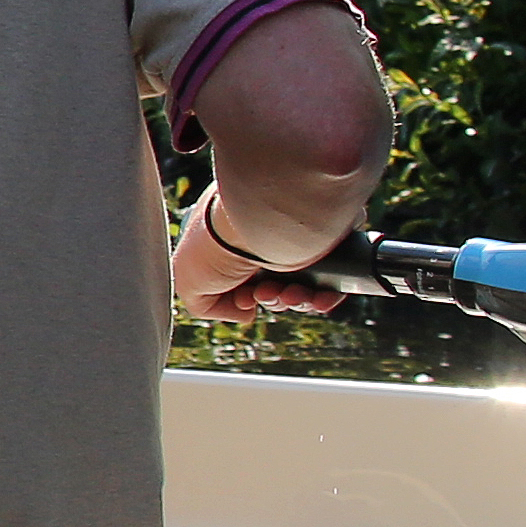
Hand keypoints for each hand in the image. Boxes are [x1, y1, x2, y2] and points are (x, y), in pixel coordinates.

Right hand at [174, 199, 343, 325]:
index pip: (251, 279)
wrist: (252, 215)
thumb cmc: (214, 243)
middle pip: (282, 285)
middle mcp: (270, 236)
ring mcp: (302, 237)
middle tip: (267, 293)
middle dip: (276, 301)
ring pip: (308, 286)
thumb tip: (247, 311)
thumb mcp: (187, 280)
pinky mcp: (331, 238)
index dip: (249, 298)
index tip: (247, 298)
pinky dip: (327, 296)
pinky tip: (314, 298)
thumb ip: (207, 305)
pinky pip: (338, 277)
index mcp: (239, 240)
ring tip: (288, 293)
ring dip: (298, 302)